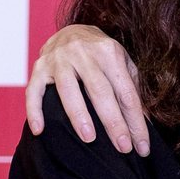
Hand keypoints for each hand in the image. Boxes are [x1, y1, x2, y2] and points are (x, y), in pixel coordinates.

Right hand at [25, 24, 148, 153]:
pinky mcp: (39, 67)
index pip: (126, 93)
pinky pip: (34, 91)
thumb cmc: (102, 55)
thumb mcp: (122, 64)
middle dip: (113, 122)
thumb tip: (144, 124)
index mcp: (109, 52)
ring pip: (69, 90)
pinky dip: (35, 111)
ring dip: (79, 116)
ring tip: (89, 139)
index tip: (142, 147)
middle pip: (101, 91)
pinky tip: (39, 131)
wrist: (72, 31)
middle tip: (123, 147)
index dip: (136, 121)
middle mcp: (83, 52)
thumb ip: (132, 91)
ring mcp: (59, 58)